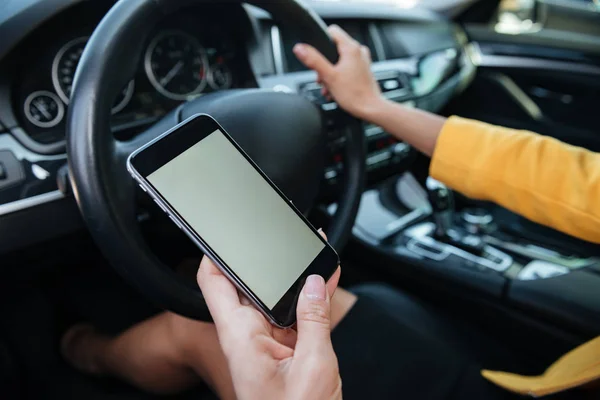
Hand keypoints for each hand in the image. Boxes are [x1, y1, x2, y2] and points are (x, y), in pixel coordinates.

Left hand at [197, 245, 342, 399]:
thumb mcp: (314, 365)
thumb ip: (315, 321)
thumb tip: (314, 284)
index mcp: (241, 337)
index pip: (214, 281)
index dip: (216, 252)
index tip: (230, 232)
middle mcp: (247, 337)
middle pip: (249, 286)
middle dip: (268, 261)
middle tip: (287, 238)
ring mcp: (264, 344)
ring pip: (274, 300)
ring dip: (293, 280)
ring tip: (313, 254)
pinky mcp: (281, 352)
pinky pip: (291, 317)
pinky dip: (306, 301)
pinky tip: (324, 282)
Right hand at [293, 25, 382, 119]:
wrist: (370, 109)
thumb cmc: (354, 95)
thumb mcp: (329, 77)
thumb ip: (313, 60)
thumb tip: (300, 48)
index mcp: (351, 48)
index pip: (332, 31)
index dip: (321, 41)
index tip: (317, 55)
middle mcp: (359, 51)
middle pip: (334, 48)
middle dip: (325, 64)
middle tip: (323, 78)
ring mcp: (363, 61)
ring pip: (340, 60)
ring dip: (331, 73)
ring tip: (329, 87)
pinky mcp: (364, 70)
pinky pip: (347, 68)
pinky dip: (339, 76)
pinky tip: (336, 89)